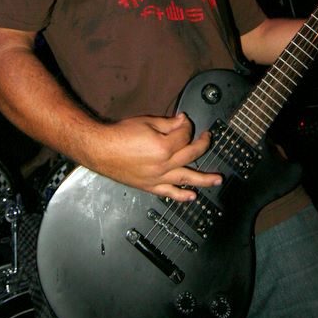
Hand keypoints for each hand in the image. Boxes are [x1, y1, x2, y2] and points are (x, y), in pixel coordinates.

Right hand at [97, 113, 222, 201]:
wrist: (100, 149)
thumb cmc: (118, 135)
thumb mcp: (146, 122)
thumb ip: (168, 123)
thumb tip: (182, 121)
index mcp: (163, 147)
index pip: (185, 135)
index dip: (187, 125)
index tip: (184, 121)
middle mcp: (163, 165)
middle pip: (191, 155)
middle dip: (202, 145)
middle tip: (207, 139)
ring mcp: (157, 178)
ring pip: (186, 178)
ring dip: (204, 179)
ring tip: (217, 180)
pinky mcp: (149, 186)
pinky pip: (169, 193)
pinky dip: (181, 196)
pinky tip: (191, 196)